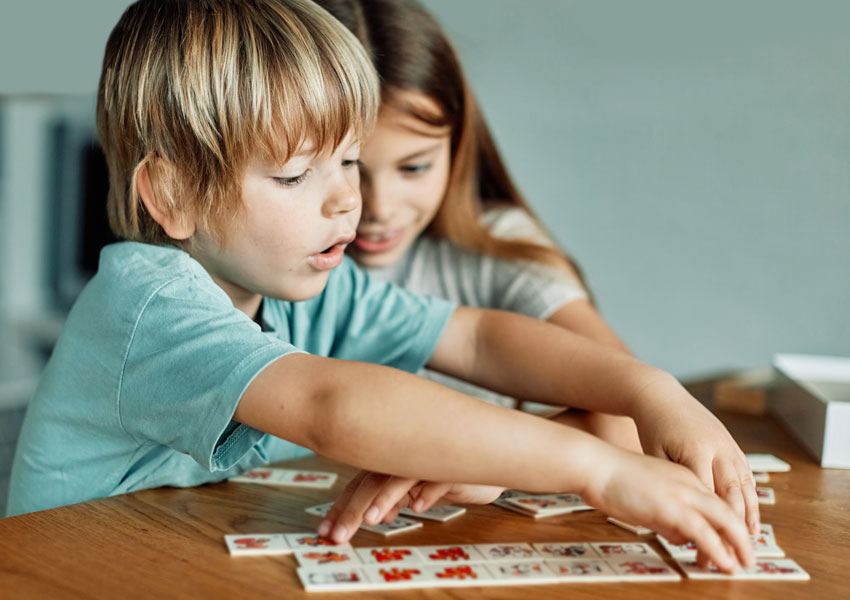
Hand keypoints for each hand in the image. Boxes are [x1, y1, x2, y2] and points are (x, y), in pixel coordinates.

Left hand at [316, 470, 502, 543]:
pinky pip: (436, 477)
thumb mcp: (416, 492)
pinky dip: (428, 491)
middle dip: (351, 511)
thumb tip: (374, 516)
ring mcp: (424, 460)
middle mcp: (400, 459)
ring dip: (384, 498)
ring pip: (397, 477)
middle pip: (369, 484)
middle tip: (338, 536)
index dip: (340, 509)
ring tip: (371, 519)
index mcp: (388, 465)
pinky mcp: (450, 466)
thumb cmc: (445, 474)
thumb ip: (394, 501)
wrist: (486, 460)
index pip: (357, 487)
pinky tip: (420, 506)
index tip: (325, 532)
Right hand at [583, 444, 755, 572]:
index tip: (735, 542)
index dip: (729, 524)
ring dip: (736, 546)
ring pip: (724, 521)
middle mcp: (689, 483)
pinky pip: (704, 532)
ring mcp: (682, 494)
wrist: (595, 464)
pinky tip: (725, 563)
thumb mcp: (647, 494)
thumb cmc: (612, 477)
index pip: (716, 502)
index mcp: (683, 476)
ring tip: (742, 565)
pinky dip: (718, 550)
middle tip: (749, 558)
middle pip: (728, 511)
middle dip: (742, 537)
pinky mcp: (671, 507)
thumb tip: (680, 535)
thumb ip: (667, 512)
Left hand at [630, 374, 759, 533]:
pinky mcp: (732, 443)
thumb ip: (671, 482)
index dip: (708, 523)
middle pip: (732, 493)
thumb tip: (685, 516)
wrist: (661, 396)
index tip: (706, 547)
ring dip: (750, 512)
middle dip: (735, 525)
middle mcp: (717, 448)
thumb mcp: (655, 454)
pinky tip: (751, 513)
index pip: (707, 496)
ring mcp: (728, 444)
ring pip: (745, 484)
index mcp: (695, 451)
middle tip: (735, 550)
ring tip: (751, 537)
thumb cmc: (652, 428)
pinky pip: (746, 473)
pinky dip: (751, 495)